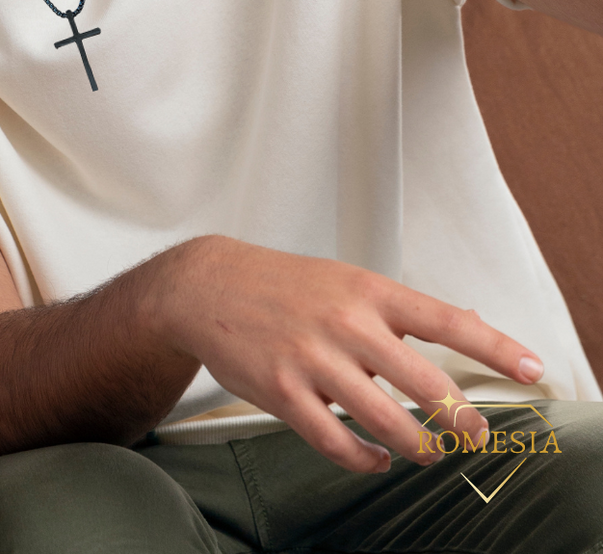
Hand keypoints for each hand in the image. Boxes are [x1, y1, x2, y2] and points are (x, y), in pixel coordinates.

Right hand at [159, 237, 543, 473]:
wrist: (205, 286)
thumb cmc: (281, 284)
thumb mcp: (344, 280)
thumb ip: (399, 308)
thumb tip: (466, 322)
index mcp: (366, 291)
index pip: (446, 320)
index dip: (496, 348)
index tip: (534, 370)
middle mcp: (345, 324)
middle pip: (426, 384)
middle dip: (461, 420)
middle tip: (475, 435)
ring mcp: (313, 360)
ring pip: (387, 422)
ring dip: (418, 446)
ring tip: (427, 451)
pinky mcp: (284, 393)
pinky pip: (338, 443)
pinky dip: (367, 460)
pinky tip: (377, 458)